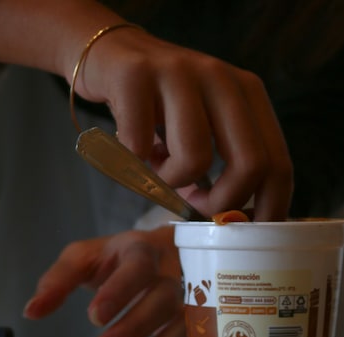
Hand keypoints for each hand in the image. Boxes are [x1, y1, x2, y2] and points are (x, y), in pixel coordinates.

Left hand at [23, 226, 185, 336]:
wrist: (162, 254)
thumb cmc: (117, 258)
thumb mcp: (83, 259)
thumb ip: (58, 281)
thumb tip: (31, 311)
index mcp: (141, 248)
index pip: (137, 266)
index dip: (120, 291)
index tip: (95, 317)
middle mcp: (173, 269)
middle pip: (164, 297)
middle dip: (134, 328)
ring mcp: (194, 295)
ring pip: (186, 323)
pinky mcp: (201, 320)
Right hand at [71, 25, 292, 220]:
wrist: (108, 55)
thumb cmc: (156, 102)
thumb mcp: (202, 122)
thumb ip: (221, 158)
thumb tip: (228, 216)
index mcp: (246, 92)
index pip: (277, 160)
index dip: (267, 206)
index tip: (245, 231)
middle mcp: (220, 78)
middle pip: (250, 162)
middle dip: (222, 203)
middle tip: (197, 210)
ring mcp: (178, 74)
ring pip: (194, 158)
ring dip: (169, 183)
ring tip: (155, 172)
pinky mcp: (134, 77)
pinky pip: (139, 145)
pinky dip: (130, 162)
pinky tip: (127, 150)